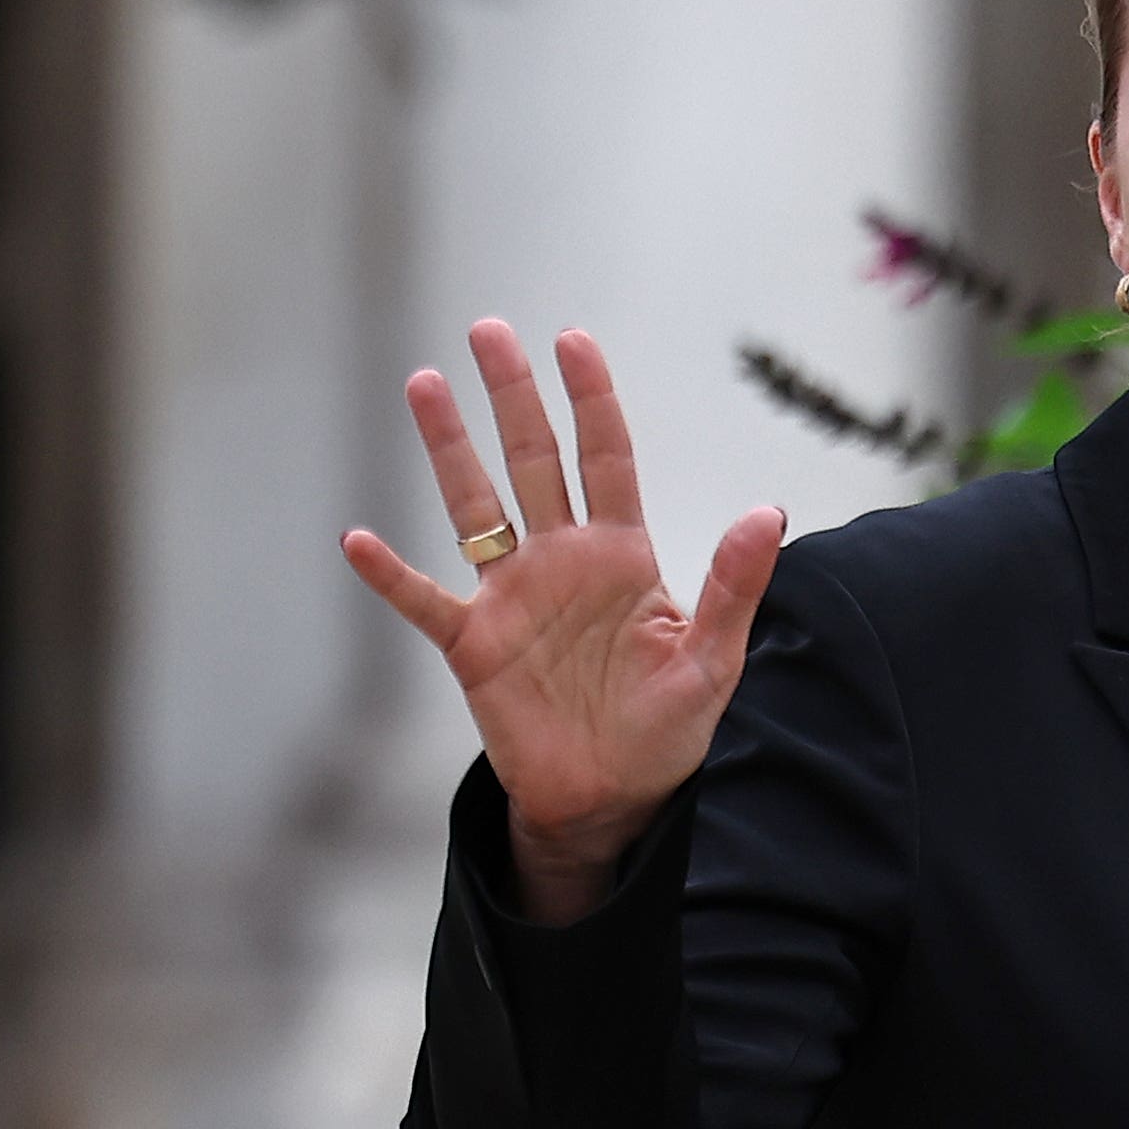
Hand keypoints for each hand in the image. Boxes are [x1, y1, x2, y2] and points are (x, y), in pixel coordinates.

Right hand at [339, 318, 786, 925]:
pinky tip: (359, 540)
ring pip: (474, 506)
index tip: (572, 341)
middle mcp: (563, 562)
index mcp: (623, 557)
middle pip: (534, 462)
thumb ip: (736, 585)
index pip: (606, 459)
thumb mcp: (714, 659)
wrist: (615, 799)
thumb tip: (769, 512)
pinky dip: (391, 573)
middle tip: (488, 329)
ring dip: (449, 448)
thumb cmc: (668, 729)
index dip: (590, 400)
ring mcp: (512, 598)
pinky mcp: (474, 644)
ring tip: (424, 383)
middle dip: (513, 397)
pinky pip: (424, 600)